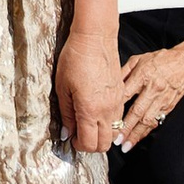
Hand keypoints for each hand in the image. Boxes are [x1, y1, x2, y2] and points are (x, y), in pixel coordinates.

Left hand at [55, 19, 120, 155]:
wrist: (95, 37)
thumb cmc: (75, 58)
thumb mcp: (62, 87)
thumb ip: (66, 114)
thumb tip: (67, 132)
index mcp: (90, 110)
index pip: (89, 144)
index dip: (78, 145)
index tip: (71, 138)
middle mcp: (107, 110)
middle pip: (104, 144)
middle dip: (91, 145)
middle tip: (79, 134)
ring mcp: (117, 103)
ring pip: (113, 132)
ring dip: (101, 133)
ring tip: (87, 122)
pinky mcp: (121, 94)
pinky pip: (117, 117)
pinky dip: (108, 121)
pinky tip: (96, 110)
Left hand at [117, 39, 183, 151]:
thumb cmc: (162, 60)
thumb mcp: (139, 59)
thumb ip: (124, 72)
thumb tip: (109, 84)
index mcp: (143, 74)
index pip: (126, 93)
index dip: (116, 108)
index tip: (107, 119)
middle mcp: (153, 89)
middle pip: (137, 111)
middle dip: (125, 128)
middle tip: (116, 140)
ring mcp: (162, 99)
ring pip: (147, 120)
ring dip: (135, 134)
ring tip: (126, 145)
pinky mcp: (168, 107)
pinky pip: (156, 121)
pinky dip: (146, 132)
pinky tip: (138, 139)